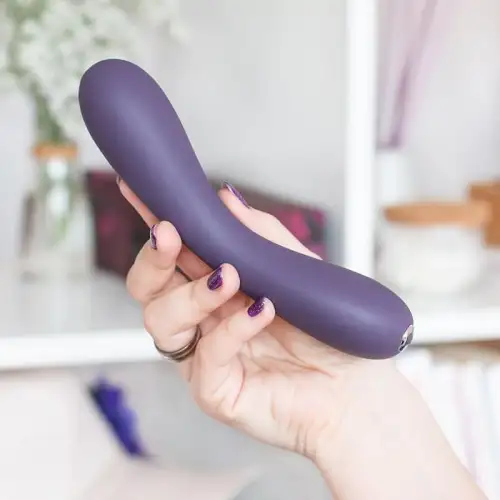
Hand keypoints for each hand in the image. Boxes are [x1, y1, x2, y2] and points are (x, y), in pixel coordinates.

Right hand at [120, 180, 389, 458]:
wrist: (357, 388)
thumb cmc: (327, 329)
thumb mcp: (297, 270)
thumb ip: (261, 236)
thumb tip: (226, 199)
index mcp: (215, 288)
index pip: (174, 254)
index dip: (154, 222)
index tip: (143, 193)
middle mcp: (202, 320)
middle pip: (147, 288)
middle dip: (154, 258)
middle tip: (171, 234)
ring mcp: (204, 356)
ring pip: (161, 322)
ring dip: (192, 294)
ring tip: (230, 278)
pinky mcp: (215, 391)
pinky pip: (205, 357)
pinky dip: (232, 329)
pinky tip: (261, 310)